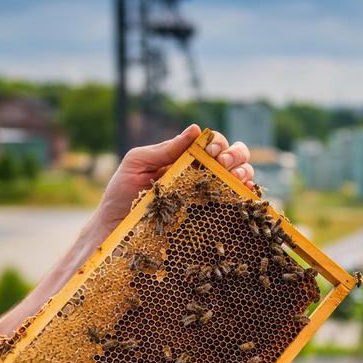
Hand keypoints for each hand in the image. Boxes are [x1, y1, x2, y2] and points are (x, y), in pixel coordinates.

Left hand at [94, 125, 253, 230]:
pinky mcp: (211, 221)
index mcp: (184, 160)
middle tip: (224, 162)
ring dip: (244, 171)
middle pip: (233, 158)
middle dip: (236, 154)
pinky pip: (237, 205)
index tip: (211, 151)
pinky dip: (247, 195)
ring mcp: (208, 199)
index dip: (218, 143)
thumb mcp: (137, 164)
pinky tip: (242, 193)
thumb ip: (164, 148)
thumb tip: (196, 130)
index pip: (212, 144)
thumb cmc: (121, 196)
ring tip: (234, 176)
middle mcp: (200, 177)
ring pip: (240, 177)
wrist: (114, 232)